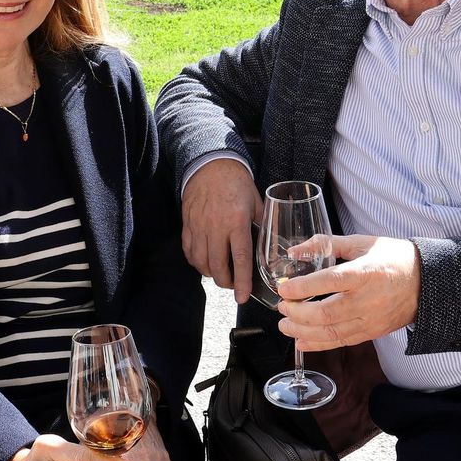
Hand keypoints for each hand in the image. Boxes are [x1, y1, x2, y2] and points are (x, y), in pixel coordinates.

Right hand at [181, 159, 261, 302]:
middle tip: (233, 286)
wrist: (211, 164)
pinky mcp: (187, 224)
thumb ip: (263, 225)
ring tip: (220, 274)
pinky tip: (205, 262)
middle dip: (225, 282)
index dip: (241, 281)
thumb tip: (273, 245)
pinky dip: (196, 261)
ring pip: (200, 262)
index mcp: (237, 221)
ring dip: (211, 273)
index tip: (242, 296)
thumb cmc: (236, 183)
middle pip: (217, 266)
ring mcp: (199, 226)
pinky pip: (189, 250)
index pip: (239, 258)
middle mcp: (216, 226)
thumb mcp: (256, 202)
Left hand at [276, 235, 419, 351]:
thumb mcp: (361, 243)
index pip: (330, 282)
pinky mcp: (372, 332)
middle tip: (282, 307)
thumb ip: (327, 244)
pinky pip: (341, 342)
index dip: (303, 287)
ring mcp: (370, 319)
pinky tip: (301, 341)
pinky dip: (318, 344)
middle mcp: (367, 299)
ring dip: (302, 331)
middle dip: (297, 313)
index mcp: (365, 273)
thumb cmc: (393, 259)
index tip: (283, 287)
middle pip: (325, 313)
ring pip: (330, 332)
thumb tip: (295, 251)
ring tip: (285, 326)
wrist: (426, 282)